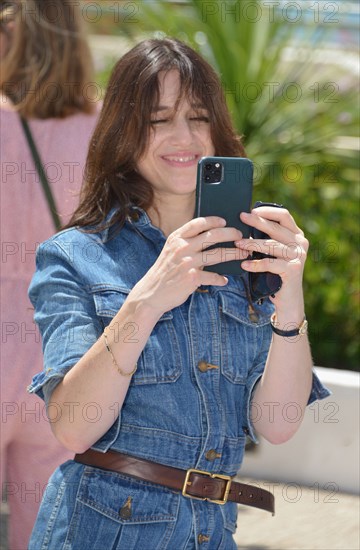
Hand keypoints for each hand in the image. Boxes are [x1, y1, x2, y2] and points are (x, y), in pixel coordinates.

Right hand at [129, 216, 247, 316]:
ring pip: (218, 254)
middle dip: (230, 234)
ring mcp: (188, 262)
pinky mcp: (192, 278)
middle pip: (213, 235)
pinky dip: (220, 279)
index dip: (213, 220)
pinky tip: (224, 280)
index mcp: (176, 238)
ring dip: (234, 254)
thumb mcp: (170, 251)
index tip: (224, 221)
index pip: (198, 223)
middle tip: (240, 236)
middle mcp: (182, 248)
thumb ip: (186, 242)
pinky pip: (213, 276)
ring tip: (243, 254)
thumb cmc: (164, 271)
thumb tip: (209, 236)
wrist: (151, 293)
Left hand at [236, 207, 308, 313]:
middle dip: (256, 222)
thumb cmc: (276, 274)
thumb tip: (246, 223)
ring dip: (252, 243)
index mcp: (296, 235)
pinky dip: (255, 264)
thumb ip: (267, 238)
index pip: (284, 215)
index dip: (267, 211)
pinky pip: (270, 263)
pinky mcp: (293, 270)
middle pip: (276, 228)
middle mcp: (300, 243)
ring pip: (271, 245)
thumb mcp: (273, 253)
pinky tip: (244, 265)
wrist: (288, 299)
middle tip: (241, 218)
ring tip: (238, 244)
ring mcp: (298, 256)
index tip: (251, 210)